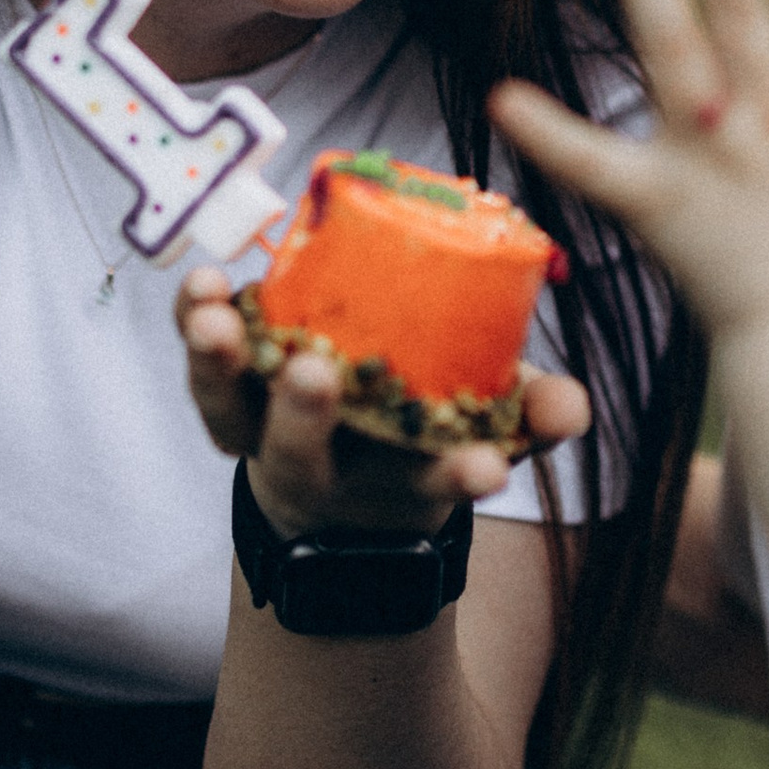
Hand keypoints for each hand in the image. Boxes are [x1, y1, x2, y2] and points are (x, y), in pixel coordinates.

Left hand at [177, 266, 592, 537]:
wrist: (340, 476)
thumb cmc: (422, 435)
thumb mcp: (486, 428)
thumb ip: (530, 417)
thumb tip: (573, 409)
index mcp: (394, 478)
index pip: (432, 483)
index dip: (460, 476)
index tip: (487, 469)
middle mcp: (320, 468)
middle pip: (300, 455)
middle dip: (305, 417)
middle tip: (314, 373)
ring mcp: (263, 436)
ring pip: (230, 413)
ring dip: (218, 366)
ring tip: (214, 321)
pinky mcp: (225, 397)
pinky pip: (201, 364)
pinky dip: (194, 323)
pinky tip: (203, 285)